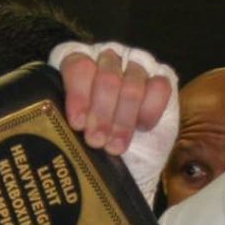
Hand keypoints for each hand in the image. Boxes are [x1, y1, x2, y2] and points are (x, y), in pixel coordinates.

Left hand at [57, 46, 175, 158]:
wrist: (126, 163)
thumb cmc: (94, 146)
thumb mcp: (75, 134)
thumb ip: (69, 124)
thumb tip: (63, 130)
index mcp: (79, 67)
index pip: (79, 66)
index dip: (79, 95)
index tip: (78, 123)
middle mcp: (107, 62)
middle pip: (107, 77)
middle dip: (101, 113)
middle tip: (96, 141)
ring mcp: (135, 69)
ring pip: (132, 84)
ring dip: (123, 120)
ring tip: (115, 146)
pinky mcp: (161, 81)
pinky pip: (159, 87)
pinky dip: (149, 111)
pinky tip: (141, 128)